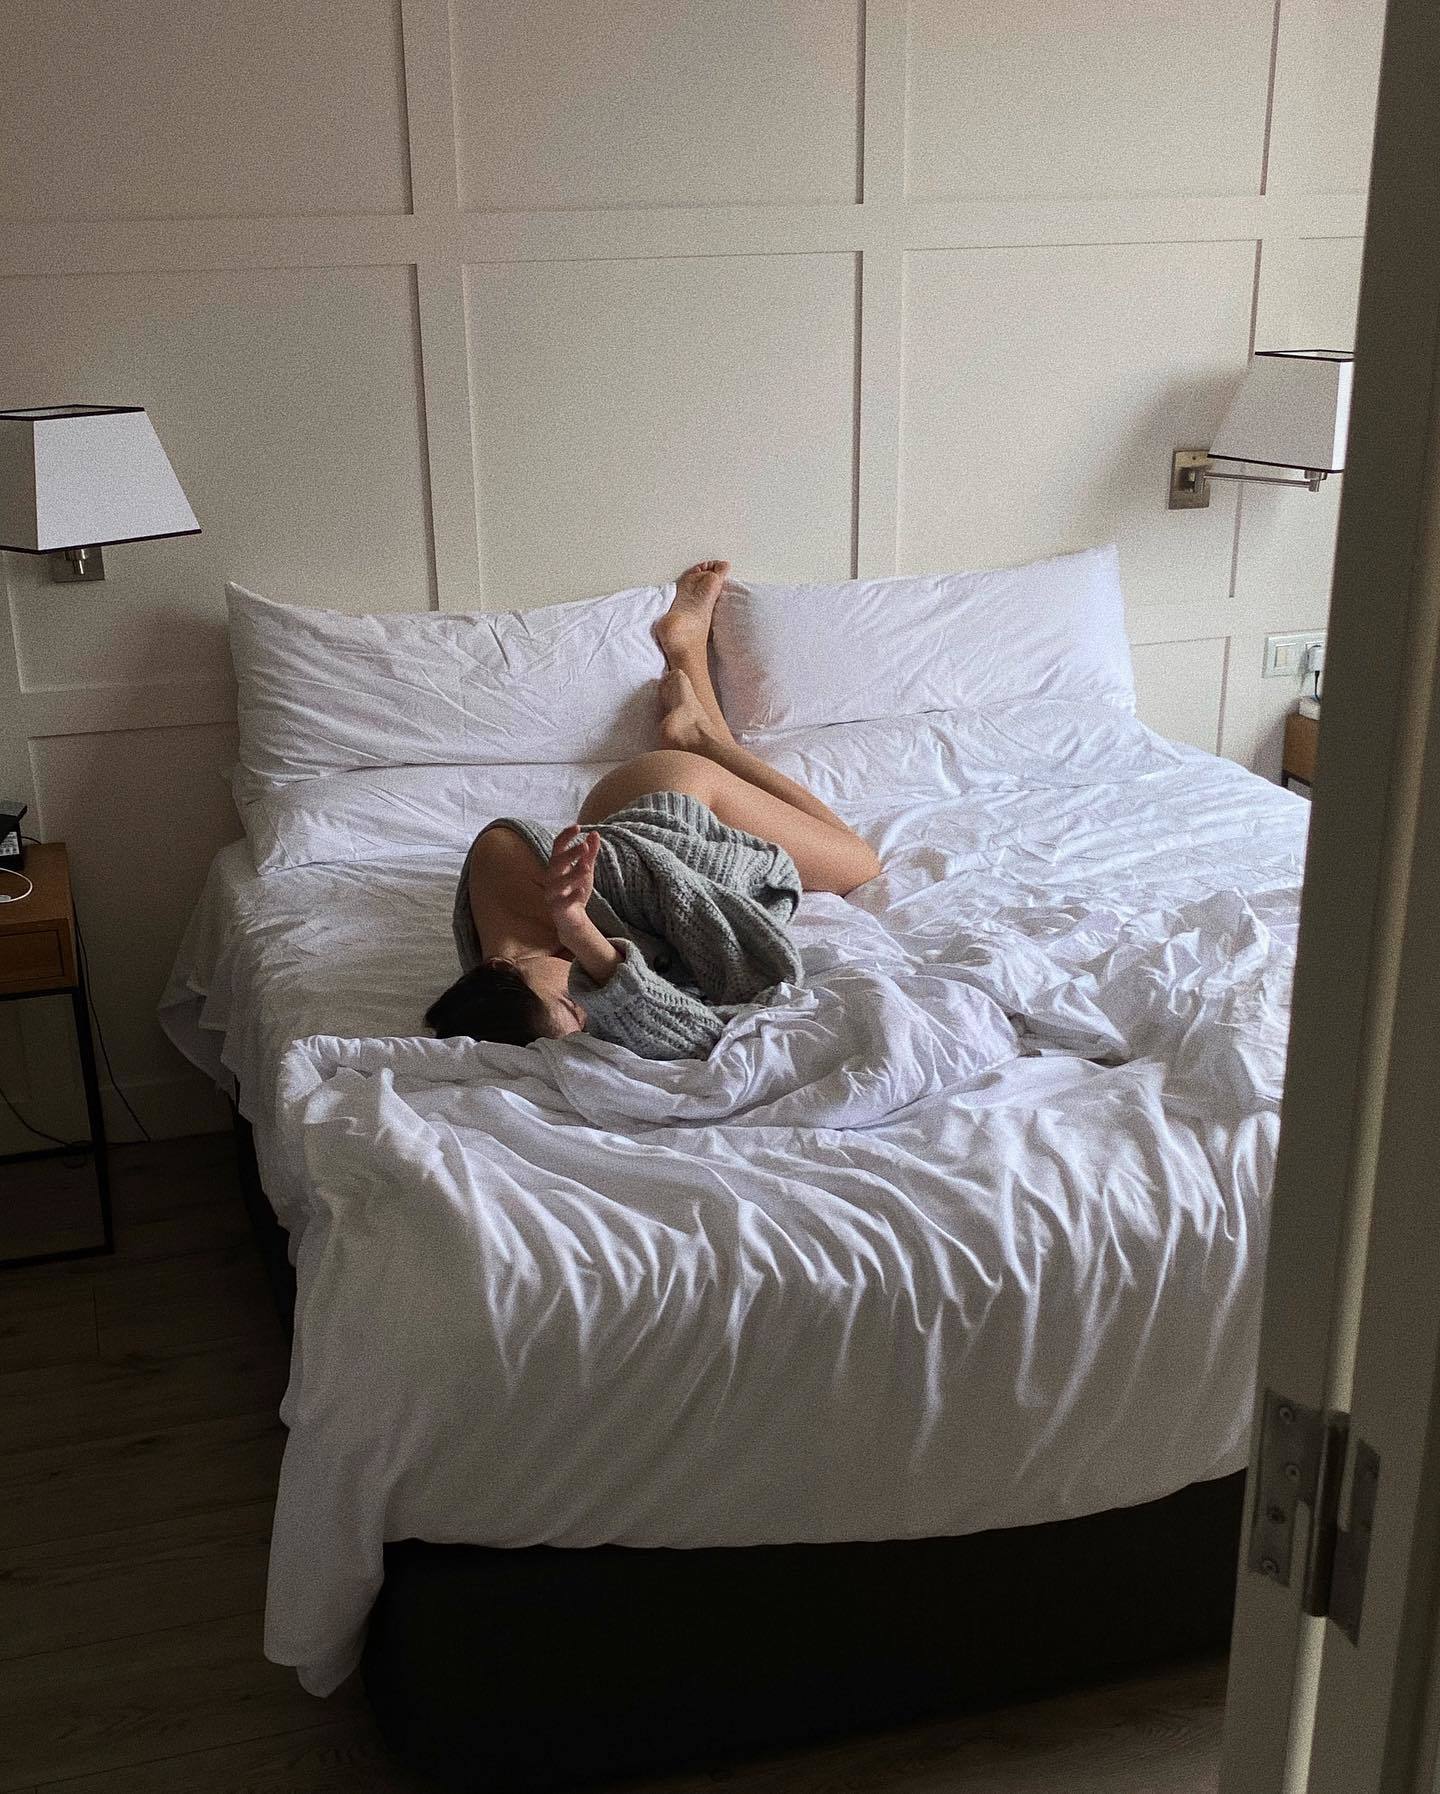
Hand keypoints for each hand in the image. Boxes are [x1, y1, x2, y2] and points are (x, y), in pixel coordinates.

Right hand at [545, 825, 599, 947]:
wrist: (573, 919)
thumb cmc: (576, 891)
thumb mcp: (585, 870)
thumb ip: (589, 854)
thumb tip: (595, 833)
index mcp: (557, 866)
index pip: (557, 847)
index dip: (565, 836)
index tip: (577, 826)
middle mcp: (551, 878)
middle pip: (556, 862)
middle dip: (569, 854)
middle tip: (585, 846)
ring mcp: (552, 894)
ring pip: (558, 883)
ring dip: (572, 874)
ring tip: (587, 867)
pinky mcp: (557, 909)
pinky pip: (562, 902)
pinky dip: (572, 896)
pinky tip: (581, 890)